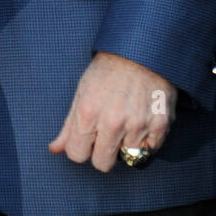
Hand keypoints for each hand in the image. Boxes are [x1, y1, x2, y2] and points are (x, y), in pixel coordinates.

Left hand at [49, 51, 175, 171]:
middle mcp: (113, 122)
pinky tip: (141, 122)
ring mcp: (138, 125)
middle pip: (102, 164)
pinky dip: (146, 141)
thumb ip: (69, 125)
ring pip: (128, 158)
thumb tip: (55, 149)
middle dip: (102, 153)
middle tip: (106, 135)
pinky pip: (151, 150)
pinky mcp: (160, 125)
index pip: (77, 155)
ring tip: (126, 122)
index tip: (86, 140)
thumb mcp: (81, 93)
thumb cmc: (106, 71)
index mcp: (88, 113)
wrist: (140, 52)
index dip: (80, 148)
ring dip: (126, 144)